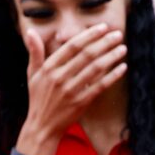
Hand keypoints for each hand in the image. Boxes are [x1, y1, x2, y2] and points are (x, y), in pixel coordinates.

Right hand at [15, 24, 127, 154]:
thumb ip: (34, 52)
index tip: (103, 27)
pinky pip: (100, 86)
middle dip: (105, 42)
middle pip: (87, 55)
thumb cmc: (38, 98)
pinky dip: (112, 76)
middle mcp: (60, 78)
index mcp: (49, 68)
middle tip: (118, 35)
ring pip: (95, 69)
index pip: (72, 46)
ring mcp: (71, 91)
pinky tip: (122, 68)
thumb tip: (31, 31)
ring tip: (123, 49)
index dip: (89, 35)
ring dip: (111, 57)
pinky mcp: (81, 103)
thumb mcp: (32, 74)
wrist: (42, 126)